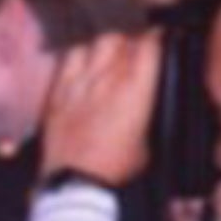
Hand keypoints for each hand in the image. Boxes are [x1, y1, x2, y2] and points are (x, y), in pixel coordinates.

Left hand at [39, 27, 160, 190]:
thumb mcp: (147, 143)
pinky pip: (69, 58)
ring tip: (108, 56)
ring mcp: (80, 82)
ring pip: (94, 44)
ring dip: (105, 46)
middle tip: (134, 52)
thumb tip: (145, 101)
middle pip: (121, 39)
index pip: (149, 47)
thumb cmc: (115, 167)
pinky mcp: (59, 90)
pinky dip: (80, 56)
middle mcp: (107, 78)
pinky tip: (83, 64)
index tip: (161, 39)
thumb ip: (146, 112)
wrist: (77, 182)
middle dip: (130, 41)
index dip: (157, 38)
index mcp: (135, 90)